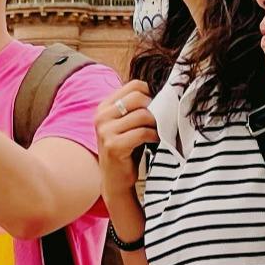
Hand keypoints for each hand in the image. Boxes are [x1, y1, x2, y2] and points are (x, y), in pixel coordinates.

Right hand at [96, 79, 159, 199]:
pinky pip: (142, 133)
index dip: (151, 93)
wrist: (115, 180)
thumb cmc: (126, 149)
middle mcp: (101, 116)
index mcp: (104, 106)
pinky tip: (155, 141)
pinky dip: (154, 136)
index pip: (134, 85)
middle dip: (154, 107)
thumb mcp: (126, 124)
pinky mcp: (114, 146)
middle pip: (138, 97)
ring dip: (156, 124)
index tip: (158, 105)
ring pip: (142, 115)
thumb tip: (162, 91)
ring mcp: (105, 131)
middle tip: (161, 119)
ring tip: (159, 131)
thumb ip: (135, 108)